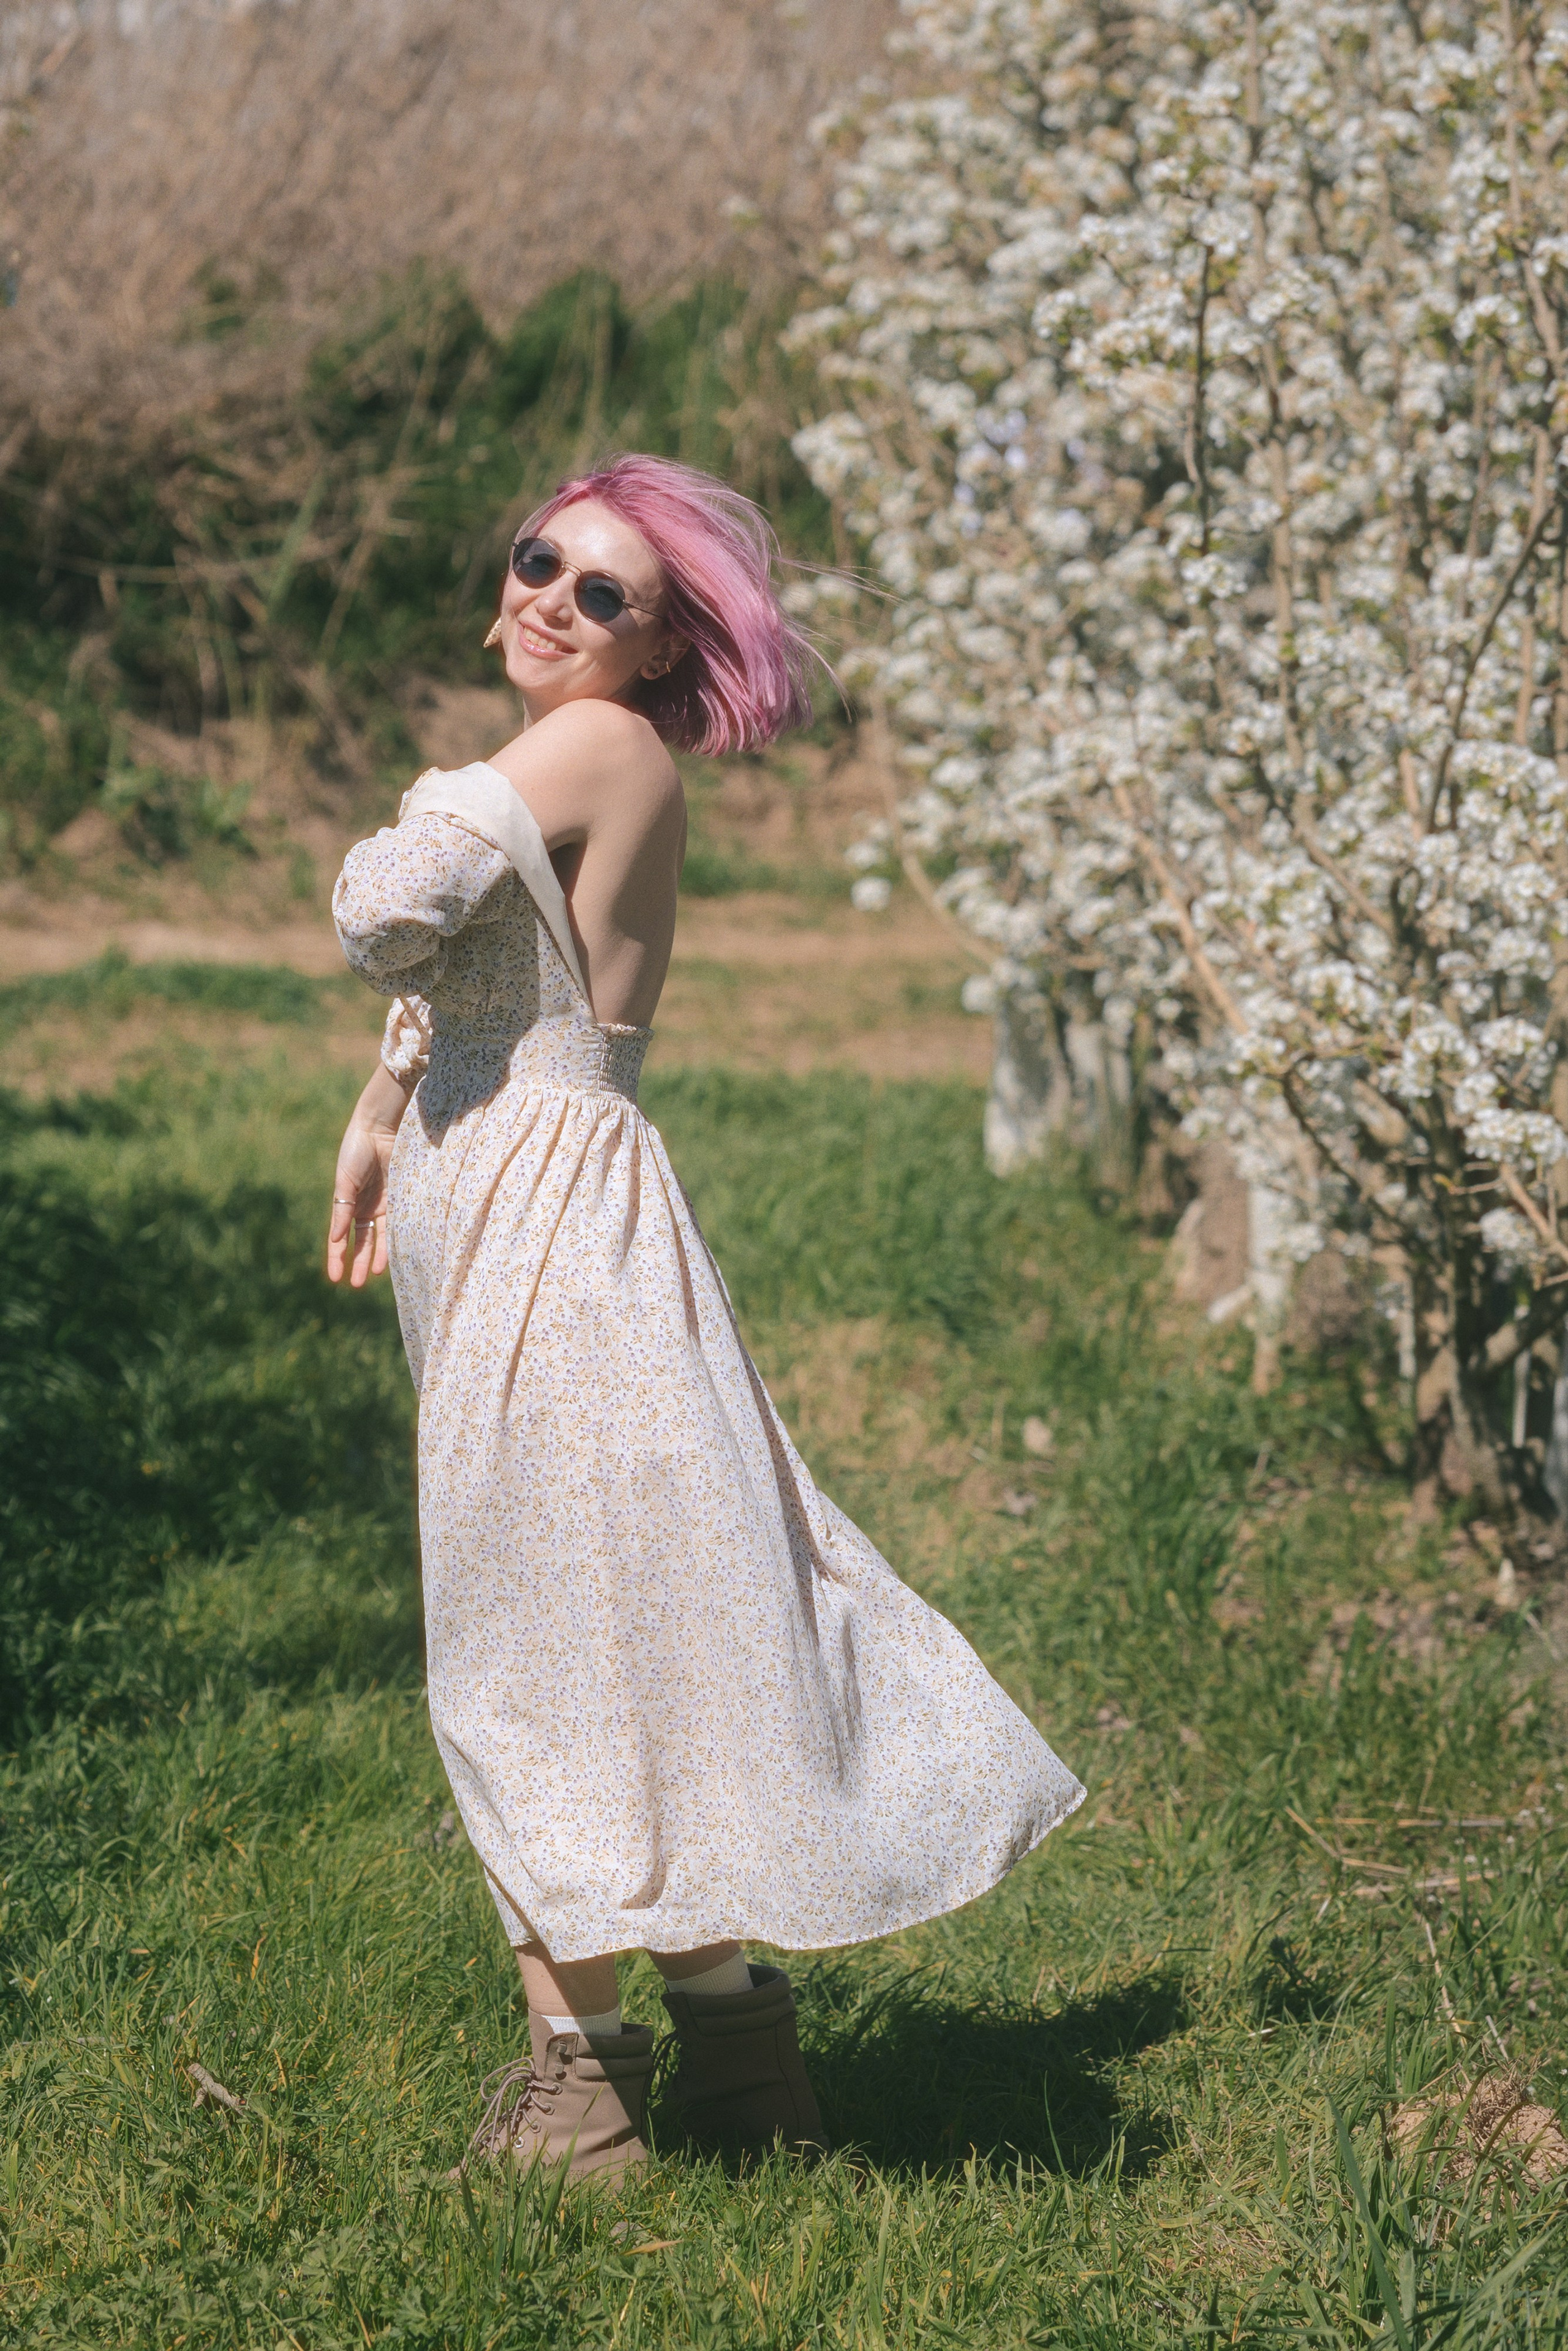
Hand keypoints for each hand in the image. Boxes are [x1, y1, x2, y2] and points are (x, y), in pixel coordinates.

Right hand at [327, 1064, 411, 1286]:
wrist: (381, 1127)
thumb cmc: (357, 1149)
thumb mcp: (345, 1181)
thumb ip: (342, 1209)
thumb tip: (335, 1239)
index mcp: (347, 1201)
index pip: (341, 1235)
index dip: (337, 1256)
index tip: (334, 1278)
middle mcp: (365, 1205)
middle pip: (360, 1240)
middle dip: (357, 1262)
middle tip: (354, 1285)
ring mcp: (384, 1203)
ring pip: (379, 1237)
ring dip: (375, 1257)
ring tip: (371, 1277)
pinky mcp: (401, 1199)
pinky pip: (396, 1225)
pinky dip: (391, 1242)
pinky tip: (389, 1258)